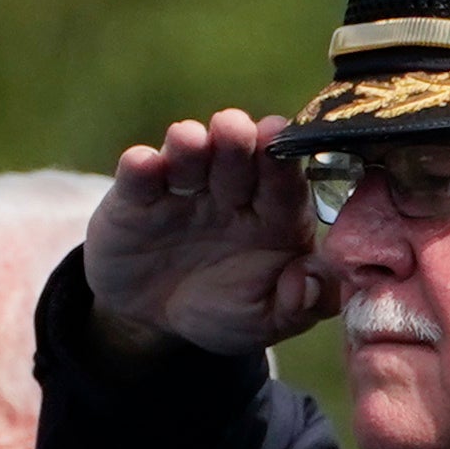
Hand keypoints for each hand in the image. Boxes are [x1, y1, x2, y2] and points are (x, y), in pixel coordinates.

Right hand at [84, 110, 332, 363]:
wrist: (154, 319)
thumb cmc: (223, 309)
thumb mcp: (265, 321)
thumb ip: (298, 306)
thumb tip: (313, 282)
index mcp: (274, 216)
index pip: (284, 184)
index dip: (283, 164)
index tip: (281, 140)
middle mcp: (232, 192)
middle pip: (238, 158)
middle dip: (237, 140)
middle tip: (234, 127)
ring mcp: (183, 190)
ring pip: (188, 157)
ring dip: (189, 145)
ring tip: (188, 140)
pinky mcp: (136, 198)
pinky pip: (138, 178)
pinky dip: (140, 168)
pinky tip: (143, 164)